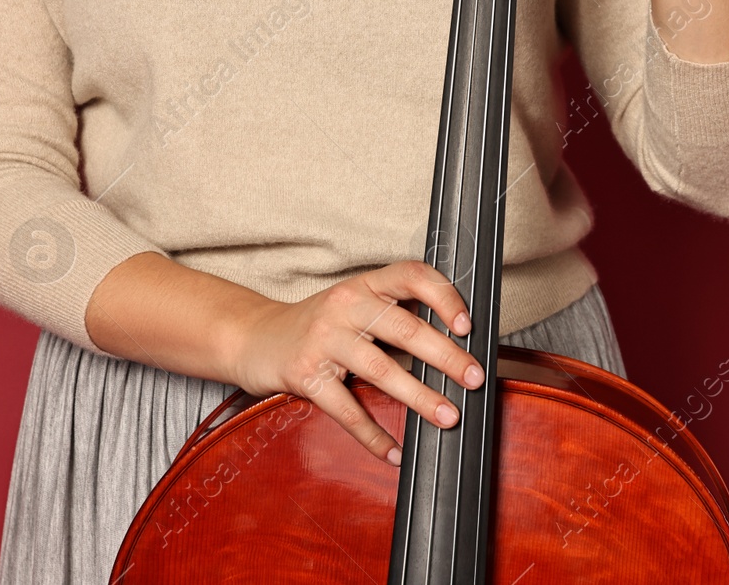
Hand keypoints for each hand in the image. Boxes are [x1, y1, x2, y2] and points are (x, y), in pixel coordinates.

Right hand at [224, 260, 483, 464]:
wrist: (252, 337)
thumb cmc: (318, 324)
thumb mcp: (353, 304)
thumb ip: (394, 313)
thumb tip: (455, 342)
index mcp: (365, 285)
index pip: (412, 276)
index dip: (443, 296)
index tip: (467, 325)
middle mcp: (346, 305)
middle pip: (404, 328)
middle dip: (445, 356)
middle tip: (475, 378)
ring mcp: (323, 338)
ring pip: (380, 369)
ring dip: (418, 396)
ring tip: (447, 416)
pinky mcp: (305, 374)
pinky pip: (346, 409)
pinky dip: (373, 435)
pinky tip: (395, 452)